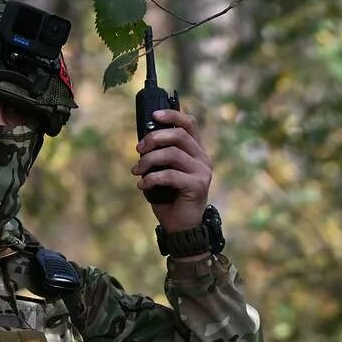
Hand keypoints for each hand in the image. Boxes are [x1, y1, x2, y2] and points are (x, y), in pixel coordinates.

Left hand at [131, 107, 213, 234]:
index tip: (153, 116)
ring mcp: (203, 172)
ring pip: (172, 153)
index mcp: (196, 152)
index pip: (189, 124)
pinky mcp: (197, 186)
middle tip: (139, 150)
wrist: (181, 227)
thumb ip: (161, 155)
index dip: (172, 115)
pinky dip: (151, 178)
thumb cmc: (170, 199)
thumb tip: (143, 141)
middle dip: (154, 138)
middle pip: (179, 135)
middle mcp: (203, 159)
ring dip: (149, 160)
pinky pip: (170, 175)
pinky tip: (142, 186)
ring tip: (137, 171)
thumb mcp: (164, 171)